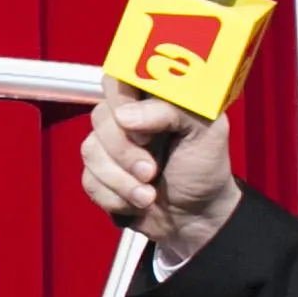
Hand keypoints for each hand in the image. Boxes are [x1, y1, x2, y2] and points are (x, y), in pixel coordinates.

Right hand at [80, 88, 241, 260]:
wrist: (196, 218)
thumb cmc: (205, 169)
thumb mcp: (207, 131)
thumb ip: (175, 110)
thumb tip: (126, 116)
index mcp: (153, 98)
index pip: (120, 78)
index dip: (122, 100)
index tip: (140, 128)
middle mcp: (127, 117)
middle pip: (100, 117)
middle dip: (125, 151)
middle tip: (151, 170)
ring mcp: (110, 146)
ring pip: (92, 150)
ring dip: (122, 180)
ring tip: (149, 194)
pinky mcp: (100, 174)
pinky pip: (90, 179)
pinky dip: (115, 197)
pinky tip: (138, 202)